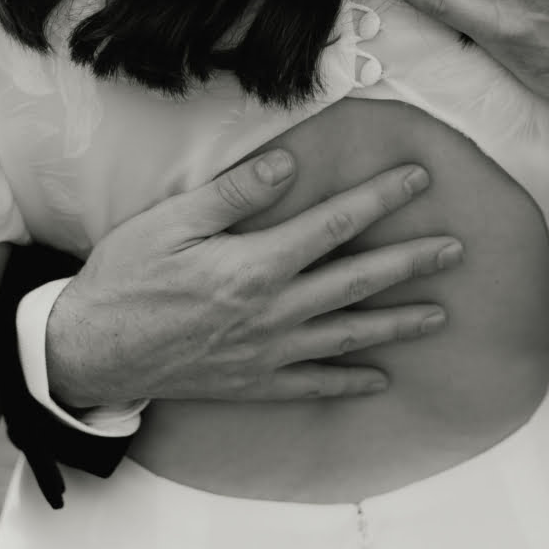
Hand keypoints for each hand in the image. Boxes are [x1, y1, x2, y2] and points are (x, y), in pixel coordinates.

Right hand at [45, 152, 460, 407]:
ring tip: (442, 313)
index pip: (334, 224)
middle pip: (357, 281)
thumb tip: (290, 164)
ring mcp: (268, 353)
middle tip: (457, 248)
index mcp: (256, 265)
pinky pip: (315, 384)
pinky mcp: (255, 382)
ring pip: (349, 334)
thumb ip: (235, 194)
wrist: (91, 351)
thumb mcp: (171, 221)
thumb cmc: (127, 277)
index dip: (380, 199)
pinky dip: (351, 381)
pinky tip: (381, 378)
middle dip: (411, 262)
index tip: (418, 179)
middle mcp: (274, 312)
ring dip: (399, 322)